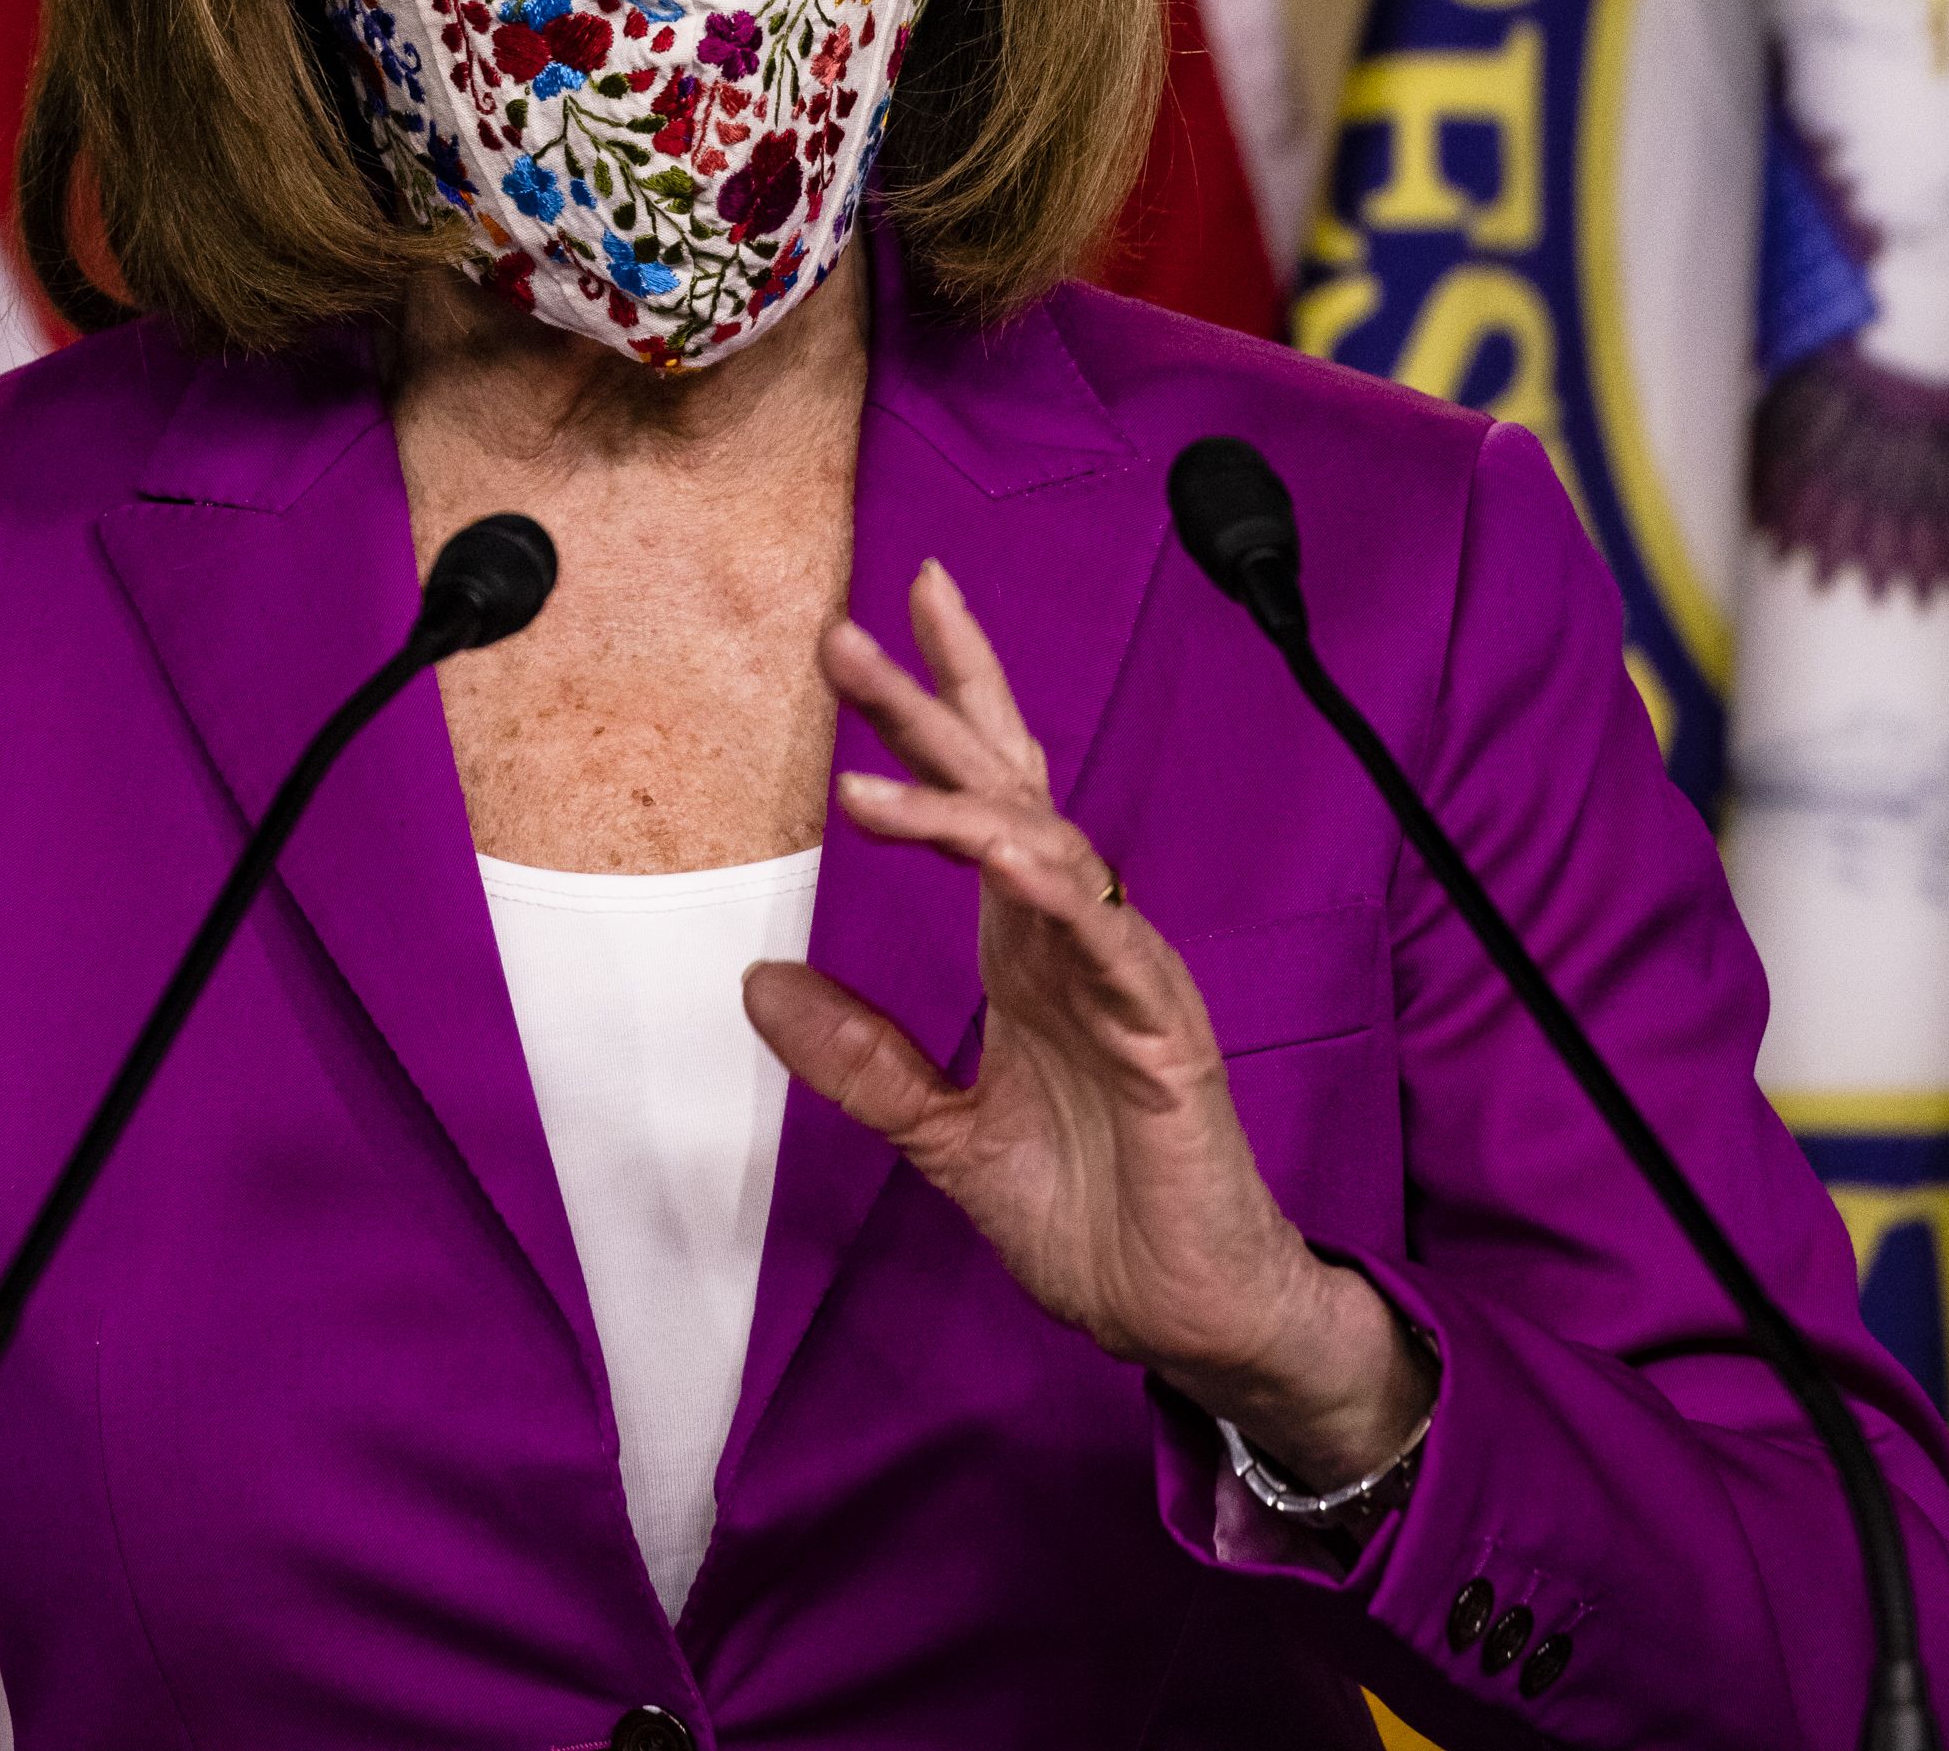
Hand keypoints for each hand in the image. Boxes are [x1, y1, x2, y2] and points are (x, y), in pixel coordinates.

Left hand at [739, 563, 1431, 1484]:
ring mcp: (1125, 979)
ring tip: (869, 776)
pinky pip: (1112, 945)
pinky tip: (1009, 859)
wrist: (1188, 1315)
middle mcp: (1074, 941)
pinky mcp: (1167, 1036)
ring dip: (963, 804)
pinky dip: (1059, 895)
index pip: (978, 801)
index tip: (861, 634)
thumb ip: (862, 1060)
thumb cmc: (1096, 1220)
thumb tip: (759, 979)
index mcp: (1025, 951)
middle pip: (1007, 788)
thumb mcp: (943, 1137)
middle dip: (934, 703)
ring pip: (1050, 852)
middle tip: (846, 634)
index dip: (932, 713)